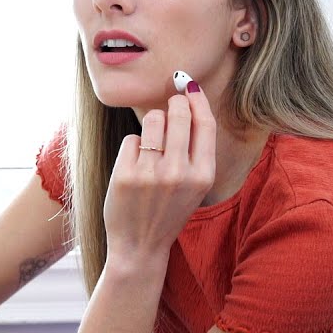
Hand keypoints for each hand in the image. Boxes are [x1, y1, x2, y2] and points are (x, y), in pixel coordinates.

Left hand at [103, 85, 215, 260]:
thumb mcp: (194, 185)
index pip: (205, 123)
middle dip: (173, 103)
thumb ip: (195, 148)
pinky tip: (135, 166)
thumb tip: (189, 96)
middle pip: (178, 114)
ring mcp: (151, 174)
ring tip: (151, 145)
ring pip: (153, 120)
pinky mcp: (126, 175)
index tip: (189, 85)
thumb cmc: (168, 210)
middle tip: (169, 107)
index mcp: (203, 176)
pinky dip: (133, 147)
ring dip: (152, 124)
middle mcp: (180, 173)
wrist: (140, 246)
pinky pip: (132, 139)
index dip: (197, 98)